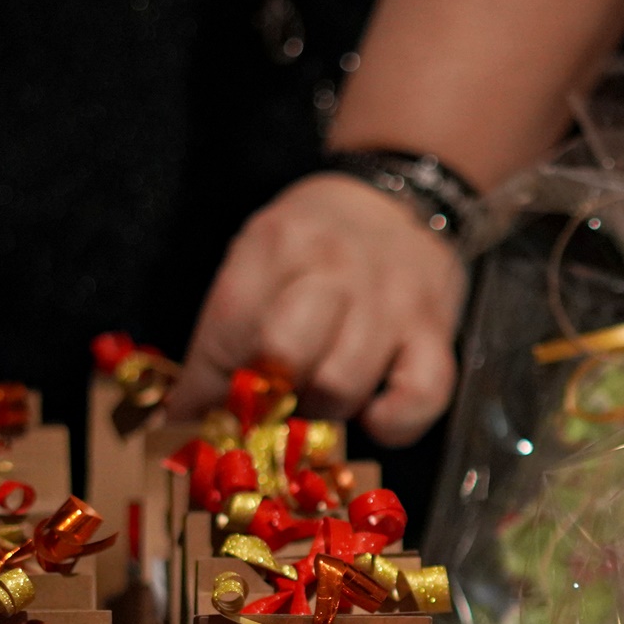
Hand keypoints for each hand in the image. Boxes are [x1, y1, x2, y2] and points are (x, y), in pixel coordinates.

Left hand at [171, 173, 466, 443]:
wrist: (401, 201)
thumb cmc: (319, 240)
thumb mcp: (262, 255)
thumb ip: (228, 326)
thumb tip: (187, 413)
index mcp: (279, 243)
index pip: (227, 330)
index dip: (205, 388)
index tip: (194, 418)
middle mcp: (336, 268)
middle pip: (284, 355)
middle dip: (268, 393)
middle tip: (271, 399)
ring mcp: (392, 303)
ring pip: (341, 387)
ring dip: (323, 409)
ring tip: (321, 394)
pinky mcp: (436, 335)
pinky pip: (419, 399)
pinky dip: (391, 422)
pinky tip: (374, 412)